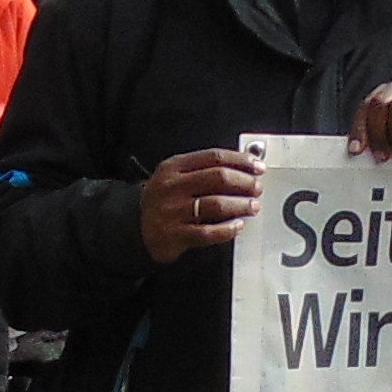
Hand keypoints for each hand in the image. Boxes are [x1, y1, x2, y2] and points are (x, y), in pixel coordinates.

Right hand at [139, 146, 263, 262]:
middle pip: (217, 178)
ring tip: (252, 206)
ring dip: (240, 205)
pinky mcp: (174, 234)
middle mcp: (171, 186)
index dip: (240, 160)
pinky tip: (237, 227)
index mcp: (173, 167)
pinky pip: (207, 232)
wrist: (134, 227)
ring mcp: (172, 210)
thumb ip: (203, 169)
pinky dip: (227, 230)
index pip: (214, 157)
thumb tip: (243, 166)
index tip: (257, 166)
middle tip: (257, 188)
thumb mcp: (175, 177)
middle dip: (244, 182)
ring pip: (216, 204)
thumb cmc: (163, 200)